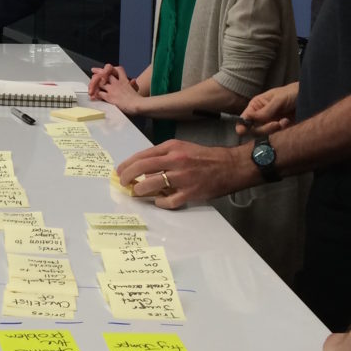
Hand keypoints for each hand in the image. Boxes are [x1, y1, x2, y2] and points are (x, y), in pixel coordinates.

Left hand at [91, 65, 142, 113]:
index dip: (112, 68)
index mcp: (124, 80)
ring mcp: (112, 89)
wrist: (138, 104)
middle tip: (94, 72)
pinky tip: (93, 96)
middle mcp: (117, 83)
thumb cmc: (138, 99)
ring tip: (92, 86)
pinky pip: (99, 93)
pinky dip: (95, 94)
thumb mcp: (135, 89)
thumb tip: (133, 79)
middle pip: (106, 73)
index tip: (107, 68)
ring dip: (95, 84)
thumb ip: (133, 84)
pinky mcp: (109, 97)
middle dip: (99, 72)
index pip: (118, 69)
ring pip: (100, 82)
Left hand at [116, 139, 252, 207]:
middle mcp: (175, 160)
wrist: (230, 166)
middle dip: (128, 176)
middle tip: (123, 183)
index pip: (142, 155)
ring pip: (152, 184)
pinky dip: (160, 202)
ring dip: (140, 190)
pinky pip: (168, 201)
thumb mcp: (182, 148)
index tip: (120, 171)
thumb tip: (142, 168)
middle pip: (142, 167)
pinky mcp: (190, 193)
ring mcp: (183, 177)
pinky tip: (158, 201)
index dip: (127, 164)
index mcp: (172, 147)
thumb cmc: (204, 157)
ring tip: (137, 192)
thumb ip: (163, 156)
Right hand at [237, 82, 298, 135]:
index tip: (243, 131)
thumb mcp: (277, 100)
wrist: (308, 98)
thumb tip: (247, 118)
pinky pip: (275, 134)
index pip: (244, 118)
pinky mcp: (278, 128)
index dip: (242, 125)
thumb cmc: (291, 93)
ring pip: (264, 134)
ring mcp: (269, 122)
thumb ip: (264, 111)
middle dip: (263, 128)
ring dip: (273, 129)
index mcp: (255, 106)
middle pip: (252, 129)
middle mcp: (260, 115)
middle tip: (275, 124)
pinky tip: (287, 121)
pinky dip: (282, 129)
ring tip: (284, 121)